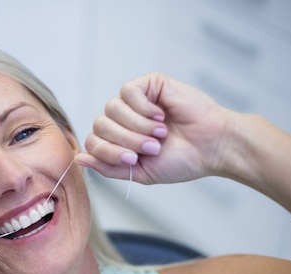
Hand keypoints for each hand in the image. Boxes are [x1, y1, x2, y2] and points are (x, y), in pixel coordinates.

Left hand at [76, 72, 234, 183]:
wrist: (211, 147)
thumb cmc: (181, 160)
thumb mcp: (139, 172)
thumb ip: (108, 167)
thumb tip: (79, 159)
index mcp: (119, 139)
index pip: (94, 141)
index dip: (108, 152)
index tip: (134, 159)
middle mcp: (123, 119)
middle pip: (100, 125)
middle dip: (125, 140)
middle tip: (152, 147)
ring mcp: (135, 101)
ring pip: (111, 109)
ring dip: (136, 126)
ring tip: (159, 133)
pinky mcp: (149, 84)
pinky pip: (128, 92)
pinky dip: (142, 108)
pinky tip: (160, 115)